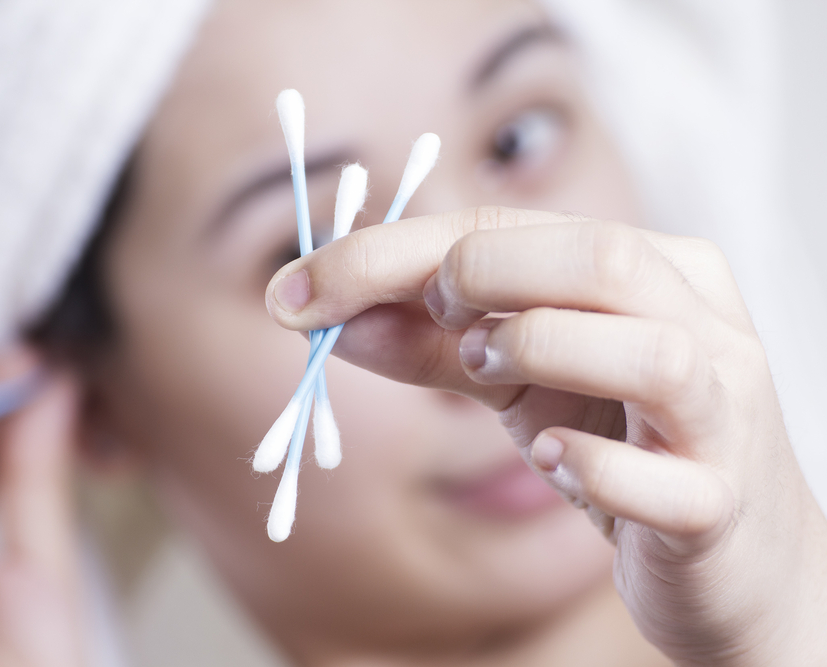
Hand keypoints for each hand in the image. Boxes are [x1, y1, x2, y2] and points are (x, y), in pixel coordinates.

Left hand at [265, 207, 826, 665]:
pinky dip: (589, 464)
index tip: (299, 289)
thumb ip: (429, 345)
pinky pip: (665, 480)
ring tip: (486, 370)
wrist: (727, 556)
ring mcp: (724, 412)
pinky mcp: (722, 502)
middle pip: (599, 258)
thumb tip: (326, 314)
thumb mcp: (513, 379)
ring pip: (650, 352)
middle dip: (481, 274)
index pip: (512, 228)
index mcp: (651, 268)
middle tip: (430, 315)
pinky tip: (549, 459)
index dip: (393, 251)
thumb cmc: (615, 439)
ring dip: (539, 349)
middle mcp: (701, 322)